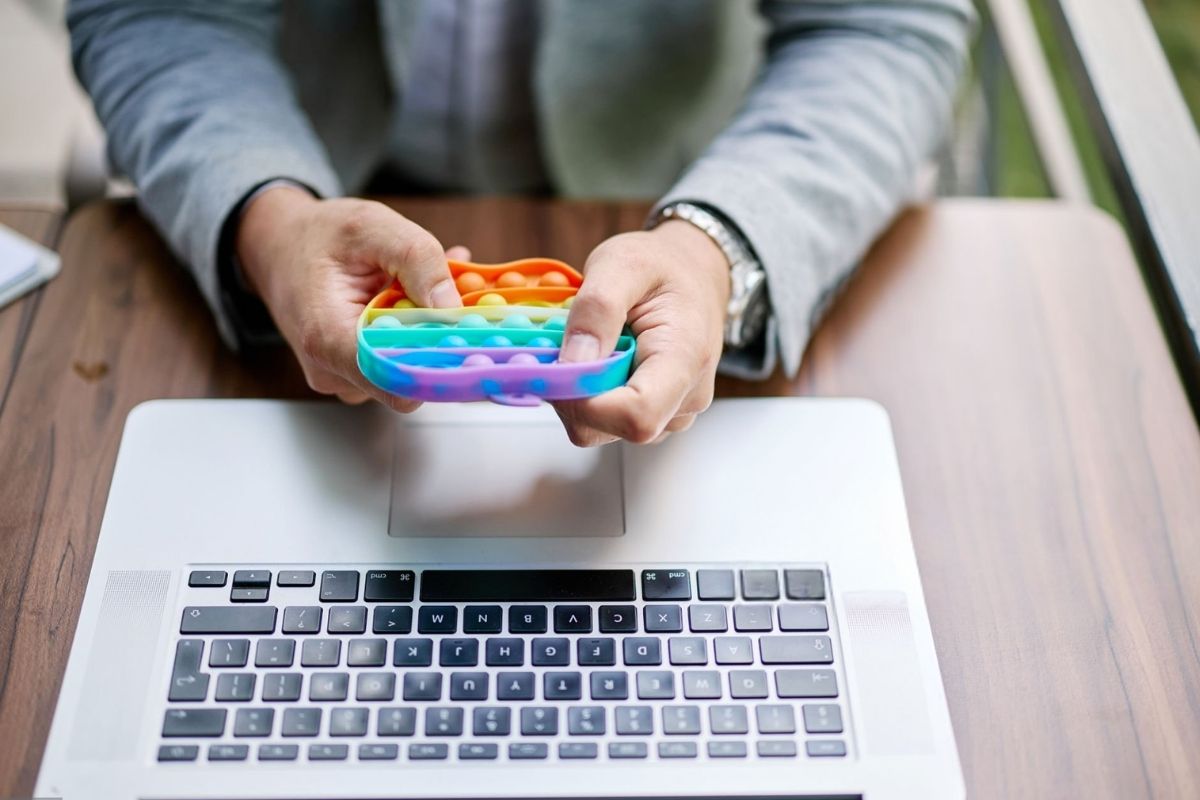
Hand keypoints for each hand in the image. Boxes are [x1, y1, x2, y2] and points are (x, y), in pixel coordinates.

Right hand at [235, 187, 467, 409]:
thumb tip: (453, 307)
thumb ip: (417, 260)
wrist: (279, 245)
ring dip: (433, 330)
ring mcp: (345, 376)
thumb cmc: (318, 236)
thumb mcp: (372, 227)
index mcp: (328, 338)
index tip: (473, 339)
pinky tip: (423, 298)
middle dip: (442, 338)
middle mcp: (333, 371)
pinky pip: (399, 360)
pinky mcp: (357, 373)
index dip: (440, 363)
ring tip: (440, 285)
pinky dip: (418, 331)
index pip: (395, 381)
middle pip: (409, 377)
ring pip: (409, 367)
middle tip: (468, 294)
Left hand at [555, 220, 729, 444]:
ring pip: (604, 428)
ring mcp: (671, 412)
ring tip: (584, 347)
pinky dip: (587, 395)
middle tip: (559, 348)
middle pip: (613, 428)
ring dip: (578, 393)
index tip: (555, 368)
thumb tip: (571, 363)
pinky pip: (607, 421)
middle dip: (572, 394)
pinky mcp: (655, 414)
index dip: (586, 403)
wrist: (694, 273)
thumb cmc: (665, 266)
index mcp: (685, 360)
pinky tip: (594, 360)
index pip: (636, 416)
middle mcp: (684, 398)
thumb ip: (597, 309)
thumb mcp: (624, 264)